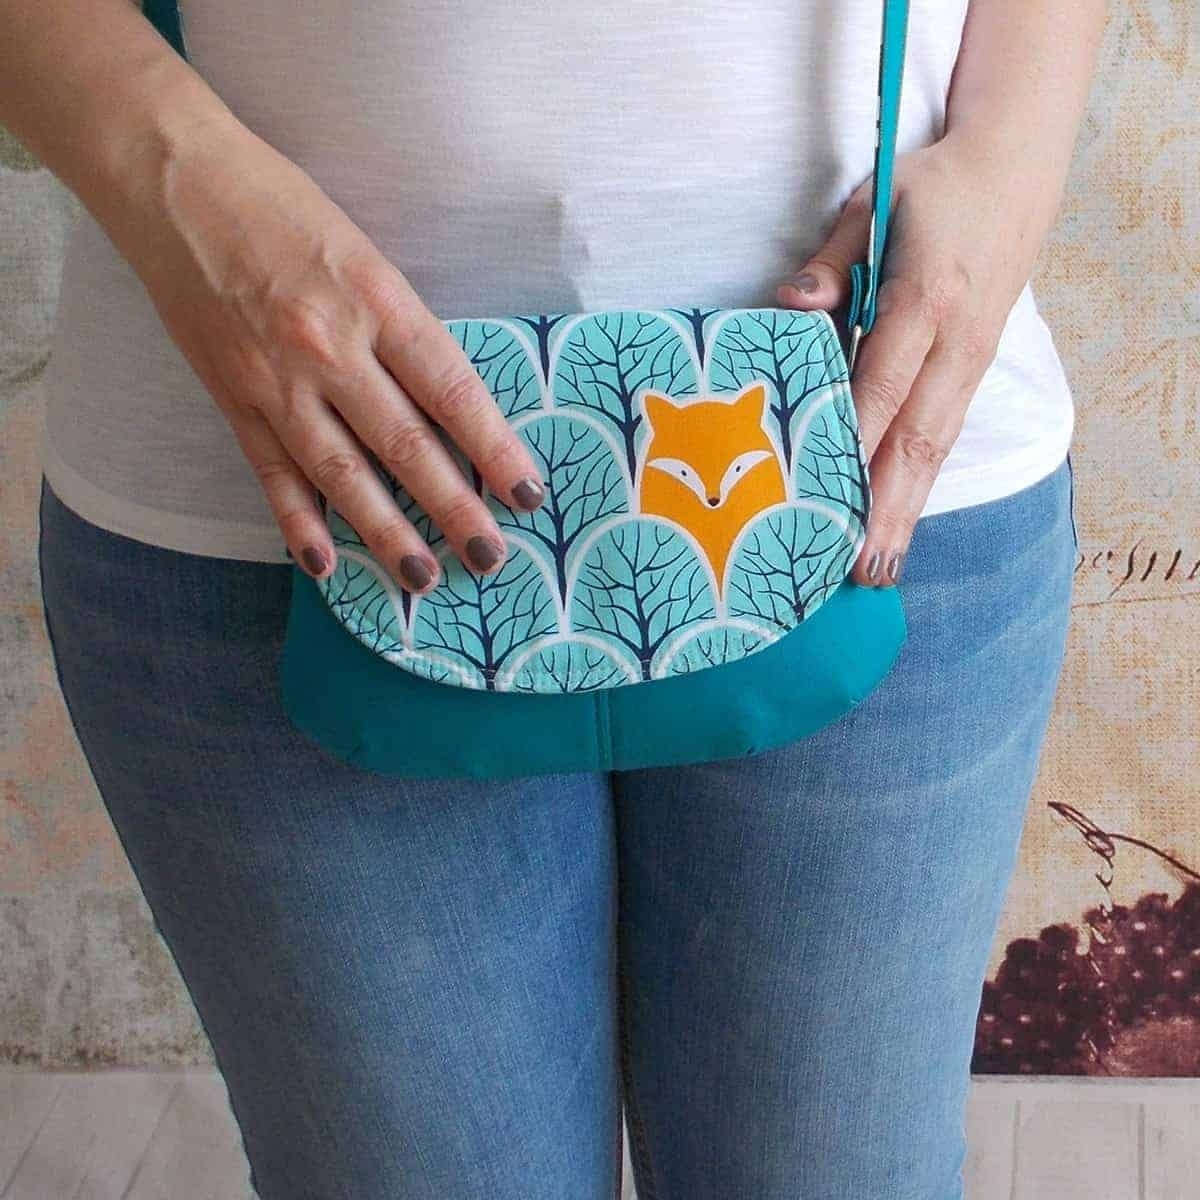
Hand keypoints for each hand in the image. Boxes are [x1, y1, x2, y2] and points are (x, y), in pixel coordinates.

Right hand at [128, 119, 545, 592]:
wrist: (177, 186)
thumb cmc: (285, 209)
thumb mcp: (368, 258)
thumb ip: (404, 332)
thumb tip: (450, 410)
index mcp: (378, 302)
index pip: (452, 391)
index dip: (496, 448)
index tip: (527, 494)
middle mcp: (330, 348)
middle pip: (406, 445)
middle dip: (453, 508)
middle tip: (490, 557)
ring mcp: (277, 381)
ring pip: (342, 473)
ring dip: (386, 532)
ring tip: (424, 578)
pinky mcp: (232, 400)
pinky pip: (272, 474)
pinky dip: (299, 522)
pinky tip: (326, 563)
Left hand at [776, 133, 1048, 587]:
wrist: (1013, 171)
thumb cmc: (932, 189)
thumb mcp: (873, 205)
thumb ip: (832, 262)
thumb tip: (791, 305)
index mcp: (927, 298)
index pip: (885, 383)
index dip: (857, 441)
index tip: (830, 495)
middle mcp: (957, 341)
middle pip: (917, 435)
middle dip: (887, 505)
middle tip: (859, 564)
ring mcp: (971, 360)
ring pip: (936, 446)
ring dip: (907, 509)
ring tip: (879, 565)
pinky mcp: (973, 369)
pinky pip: (943, 434)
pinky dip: (920, 482)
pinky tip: (898, 520)